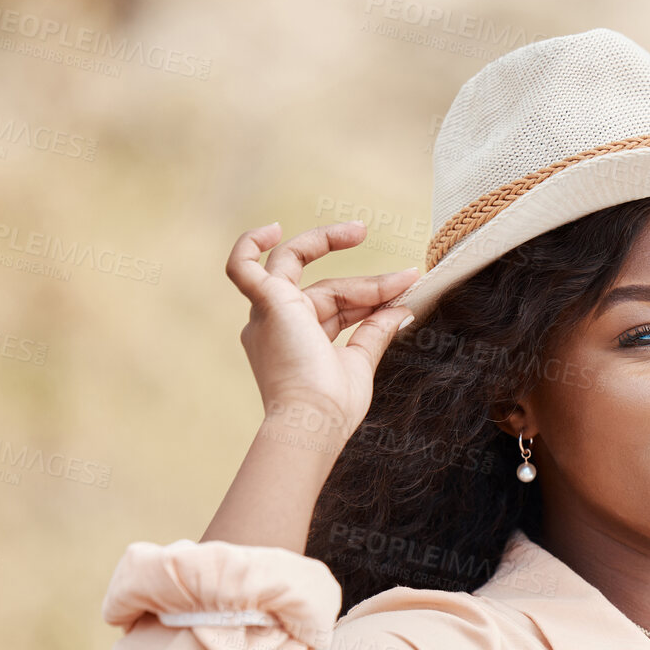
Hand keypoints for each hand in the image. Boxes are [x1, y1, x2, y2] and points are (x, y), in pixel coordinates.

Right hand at [225, 221, 420, 433]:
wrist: (313, 420)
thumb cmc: (332, 406)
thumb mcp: (359, 362)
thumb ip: (375, 332)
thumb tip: (401, 310)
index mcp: (297, 340)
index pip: (338, 306)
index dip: (374, 297)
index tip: (408, 290)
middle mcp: (277, 324)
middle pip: (326, 288)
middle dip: (366, 283)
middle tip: (406, 275)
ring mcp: (268, 313)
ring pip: (294, 265)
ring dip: (326, 244)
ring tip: (360, 230)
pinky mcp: (267, 303)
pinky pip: (242, 266)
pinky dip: (249, 245)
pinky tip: (272, 228)